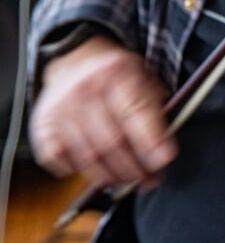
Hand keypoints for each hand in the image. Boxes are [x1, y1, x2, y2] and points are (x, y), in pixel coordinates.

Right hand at [29, 35, 176, 188]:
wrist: (75, 61)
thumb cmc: (115, 76)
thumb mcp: (143, 76)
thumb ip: (156, 107)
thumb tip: (164, 149)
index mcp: (115, 71)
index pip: (135, 110)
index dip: (152, 140)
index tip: (164, 160)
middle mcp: (84, 88)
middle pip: (113, 140)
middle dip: (136, 168)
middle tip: (151, 178)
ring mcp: (61, 108)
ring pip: (89, 157)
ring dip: (114, 177)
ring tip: (131, 181)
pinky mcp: (44, 127)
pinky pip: (61, 162)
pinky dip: (81, 172)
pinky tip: (98, 170)